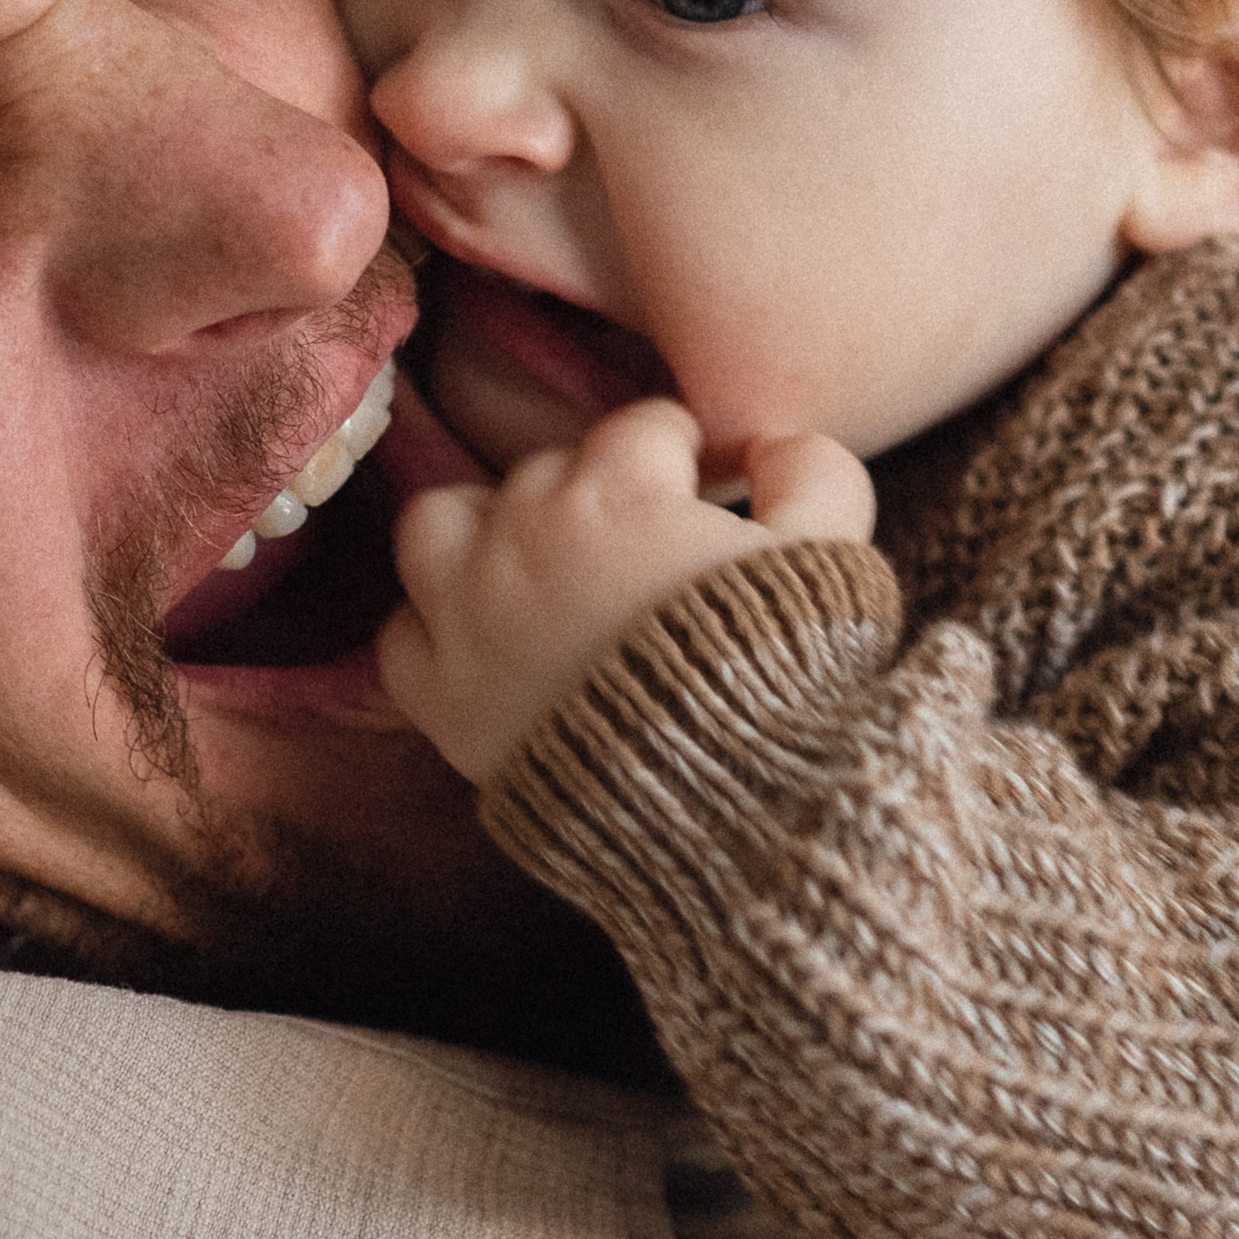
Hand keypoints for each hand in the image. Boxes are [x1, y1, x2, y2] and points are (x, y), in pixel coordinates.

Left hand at [378, 399, 874, 784]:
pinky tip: (490, 646)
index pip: (641, 427)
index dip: (680, 459)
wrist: (736, 811)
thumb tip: (774, 444)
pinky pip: (402, 634)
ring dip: (485, 531)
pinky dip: (438, 632)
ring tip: (538, 570)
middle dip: (594, 496)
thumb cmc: (788, 677)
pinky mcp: (442, 698)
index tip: (700, 494)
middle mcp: (527, 536)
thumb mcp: (836, 560)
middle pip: (546, 472)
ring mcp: (469, 615)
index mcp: (619, 492)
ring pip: (442, 522)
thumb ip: (815, 472)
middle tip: (638, 553)